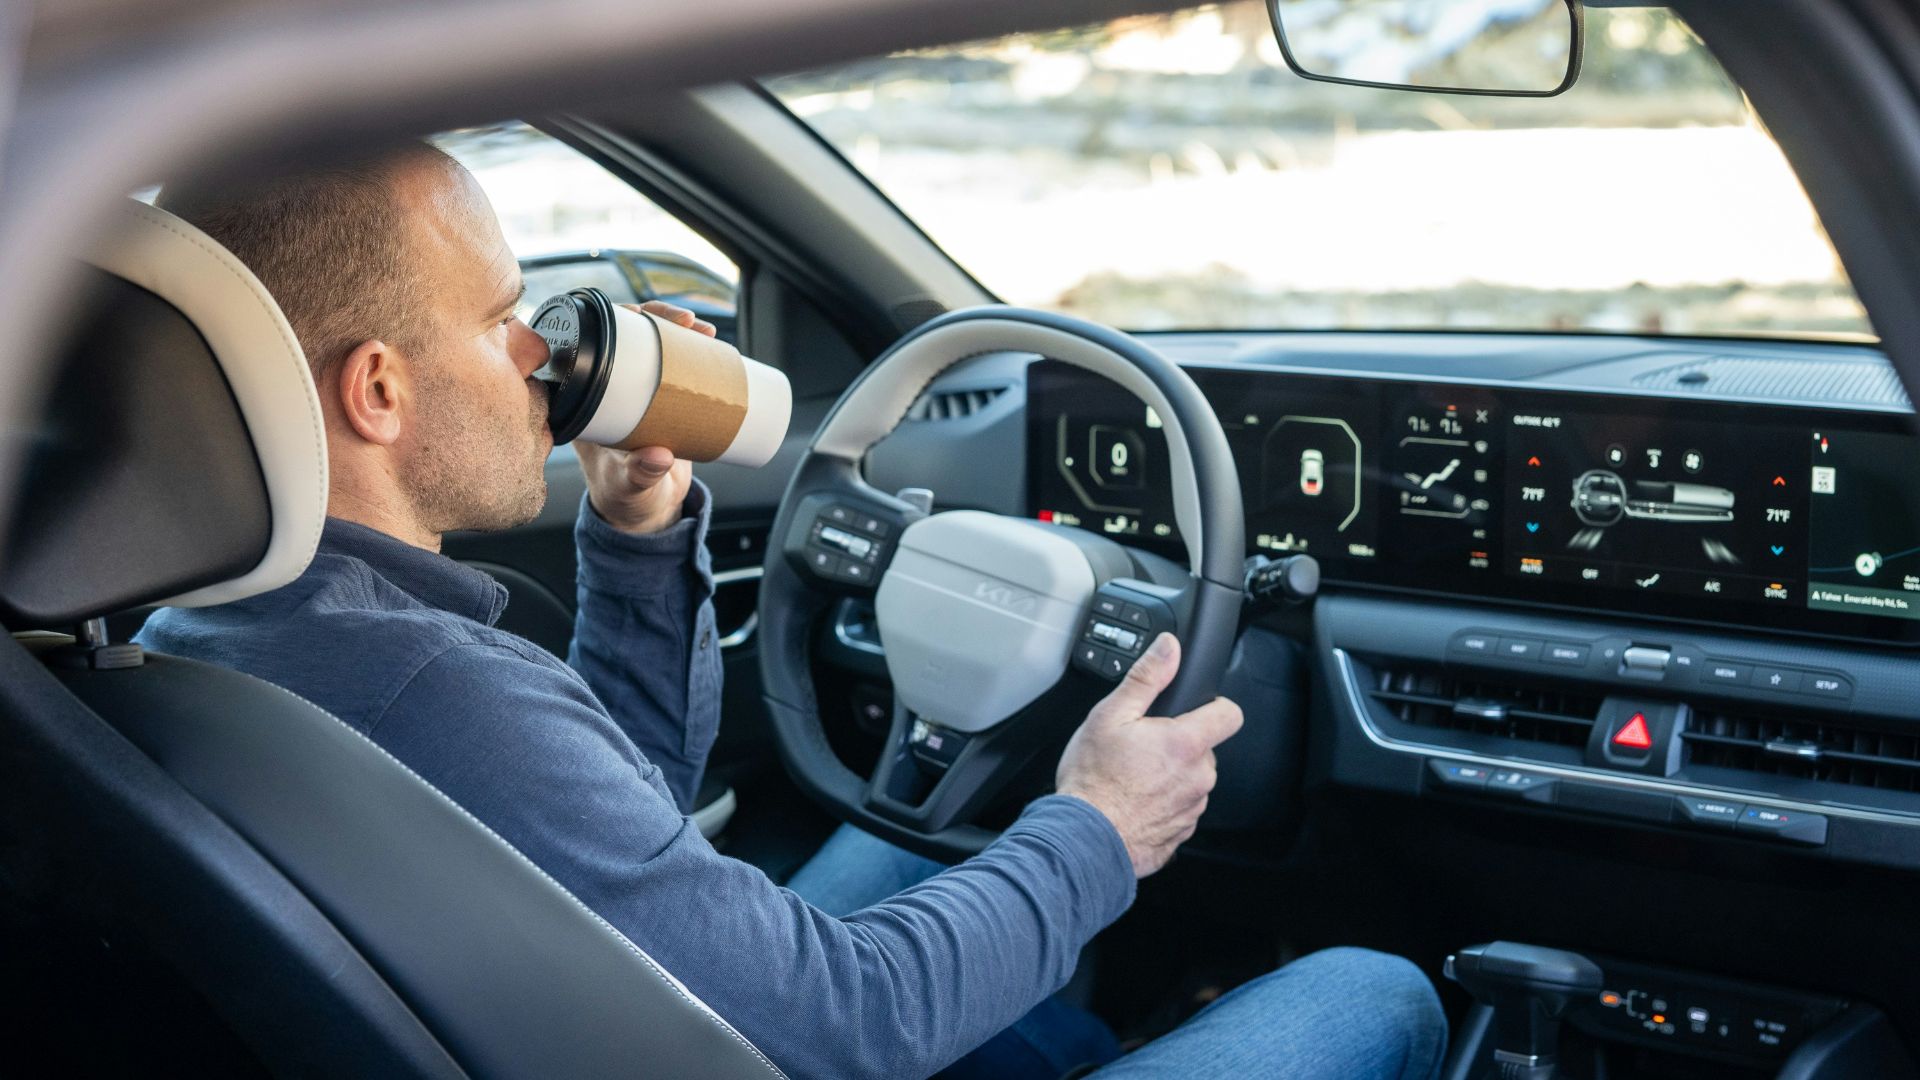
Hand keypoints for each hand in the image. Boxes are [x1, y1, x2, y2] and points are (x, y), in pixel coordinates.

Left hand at [575, 302, 715, 534]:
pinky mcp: (656, 400)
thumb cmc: (624, 498)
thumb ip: (640, 474)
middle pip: (625, 337)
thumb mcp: (631, 485)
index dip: (614, 324)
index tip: (644, 317)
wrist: (643, 511)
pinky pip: (668, 364)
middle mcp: (603, 390)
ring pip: (650, 346)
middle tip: (689, 323)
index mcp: (581, 401)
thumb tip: (660, 456)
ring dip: (677, 328)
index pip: (590, 346)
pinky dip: (689, 347)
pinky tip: (708, 338)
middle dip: (657, 318)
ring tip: (707, 331)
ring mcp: (631, 393)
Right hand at [1054, 634, 1242, 877]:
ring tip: (1133, 777)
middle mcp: (1198, 778)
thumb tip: (1169, 647)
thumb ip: (1147, 677)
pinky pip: (1180, 810)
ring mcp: (1192, 809)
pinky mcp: (1180, 834)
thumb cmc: (1093, 780)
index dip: (1215, 706)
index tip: (1194, 709)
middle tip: (1142, 746)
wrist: (1082, 839)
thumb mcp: (1111, 715)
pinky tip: (1134, 801)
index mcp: (1186, 743)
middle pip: (1205, 749)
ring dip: (1172, 776)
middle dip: (1180, 744)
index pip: (1230, 714)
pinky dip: (1162, 804)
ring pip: (1192, 780)